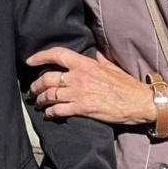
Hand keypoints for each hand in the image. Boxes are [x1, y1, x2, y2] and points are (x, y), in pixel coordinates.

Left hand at [27, 47, 151, 126]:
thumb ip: (101, 60)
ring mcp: (79, 93)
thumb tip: (96, 53)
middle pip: (48, 78)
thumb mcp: (112, 67)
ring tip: (38, 103)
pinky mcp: (82, 108)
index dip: (40, 56)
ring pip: (50, 95)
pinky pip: (58, 110)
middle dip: (36, 85)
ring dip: (40, 100)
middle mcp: (79, 77)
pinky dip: (50, 113)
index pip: (58, 55)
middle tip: (32, 90)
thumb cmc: (127, 85)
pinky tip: (48, 114)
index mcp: (86, 64)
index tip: (30, 61)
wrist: (138, 102)